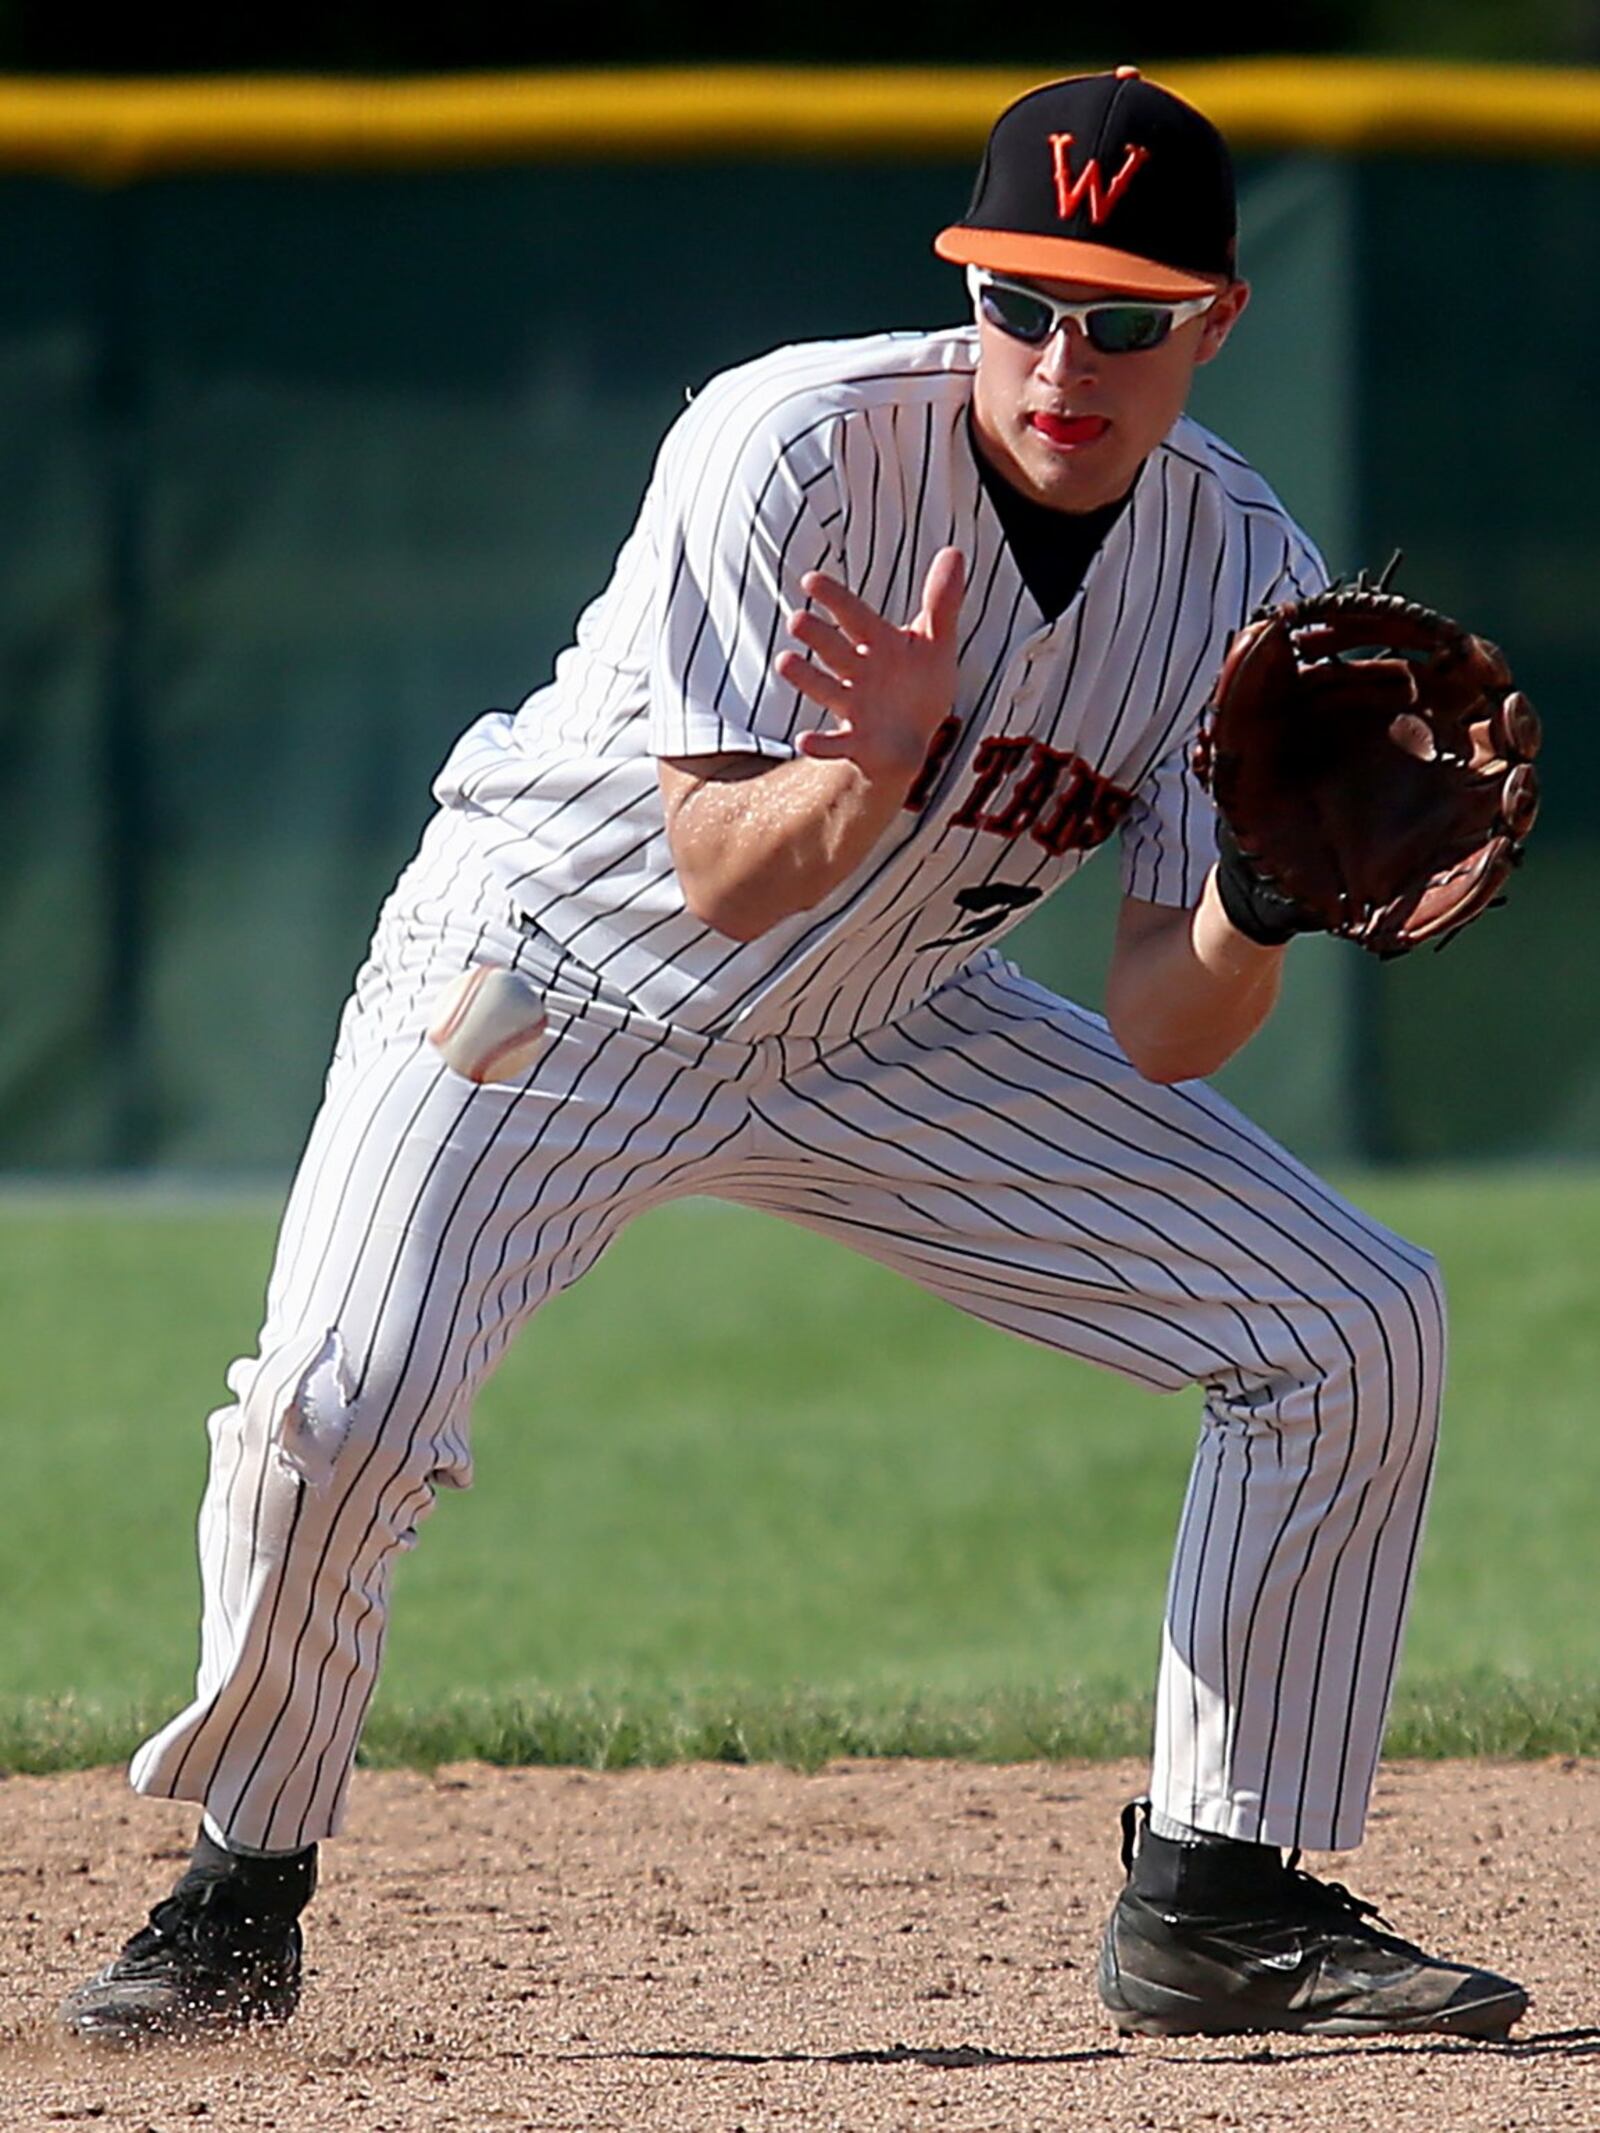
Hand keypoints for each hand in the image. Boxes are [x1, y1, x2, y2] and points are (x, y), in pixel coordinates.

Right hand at [775, 547, 965, 785]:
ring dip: (806, 678)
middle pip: (836, 650)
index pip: (854, 615)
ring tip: (784, 662)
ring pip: (827, 690)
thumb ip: (942, 602)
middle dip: (818, 636)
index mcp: (878, 644)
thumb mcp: (937, 643)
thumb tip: (954, 551)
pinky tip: (803, 741)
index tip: (810, 579)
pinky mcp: (855, 743)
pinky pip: (835, 744)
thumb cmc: (917, 685)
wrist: (909, 741)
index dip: (835, 598)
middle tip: (797, 619)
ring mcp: (854, 708)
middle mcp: (859, 673)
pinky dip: (820, 744)